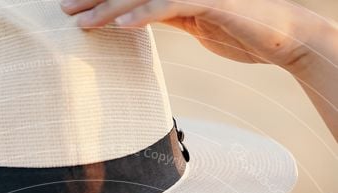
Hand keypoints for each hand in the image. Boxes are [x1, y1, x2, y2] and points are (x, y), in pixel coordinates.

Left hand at [60, 0, 311, 69]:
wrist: (280, 38)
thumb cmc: (239, 29)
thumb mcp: (195, 22)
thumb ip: (167, 14)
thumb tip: (135, 18)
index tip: (74, 5)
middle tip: (64, 8)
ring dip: (109, 7)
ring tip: (82, 22)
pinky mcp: (209, 0)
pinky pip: (169, 5)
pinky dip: (143, 15)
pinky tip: (120, 26)